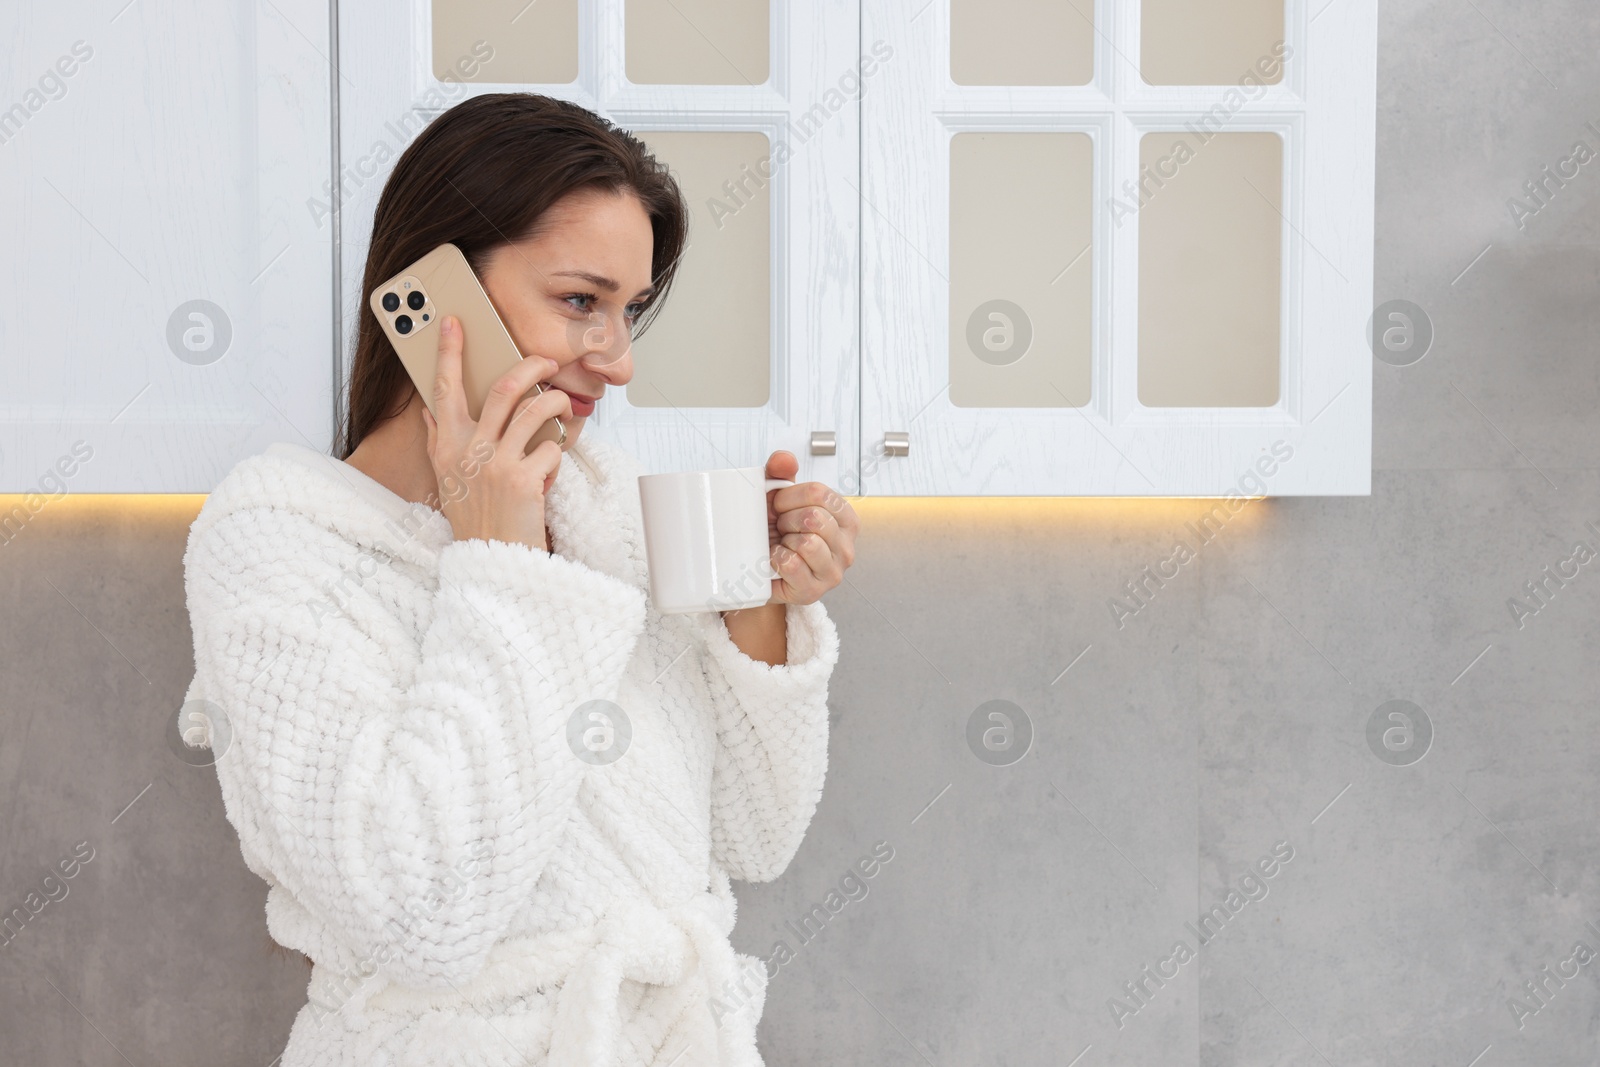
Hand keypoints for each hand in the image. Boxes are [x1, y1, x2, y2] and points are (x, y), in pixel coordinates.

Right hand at [420, 314, 571, 550]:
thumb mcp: (447, 478)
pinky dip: (556, 456)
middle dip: (531, 366)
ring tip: (563, 409)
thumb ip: (440, 441)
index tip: (453, 323)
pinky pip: (551, 449)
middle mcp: (468, 450)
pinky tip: (549, 472)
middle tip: (546, 362)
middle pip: (505, 389)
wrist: (491, 560)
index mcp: (447, 445)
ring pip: (536, 411)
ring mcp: (496, 463)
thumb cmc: (474, 518)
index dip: (449, 353)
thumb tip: (430, 410)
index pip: (444, 389)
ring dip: (557, 405)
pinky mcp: (523, 479)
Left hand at [762, 450, 858, 604]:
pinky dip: (775, 558)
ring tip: (781, 545)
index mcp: (846, 519)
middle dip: (786, 520)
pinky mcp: (813, 591)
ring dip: (783, 540)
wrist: (761, 574)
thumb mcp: (780, 500)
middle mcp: (847, 547)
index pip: (820, 493)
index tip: (779, 506)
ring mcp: (833, 572)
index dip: (789, 495)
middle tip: (780, 529)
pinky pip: (791, 564)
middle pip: (814, 517)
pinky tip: (775, 560)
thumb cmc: (776, 534)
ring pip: (807, 542)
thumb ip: (781, 473)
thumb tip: (784, 459)